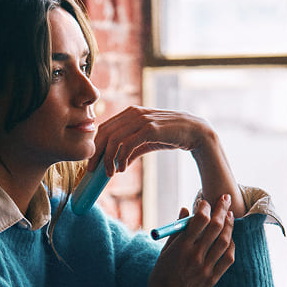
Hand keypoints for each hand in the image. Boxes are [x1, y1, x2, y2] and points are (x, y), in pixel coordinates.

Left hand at [88, 106, 213, 173]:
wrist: (194, 132)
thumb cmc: (170, 135)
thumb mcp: (147, 141)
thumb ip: (132, 149)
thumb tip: (119, 164)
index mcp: (130, 113)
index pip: (104, 128)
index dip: (95, 145)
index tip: (92, 162)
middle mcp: (133, 113)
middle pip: (104, 132)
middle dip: (96, 153)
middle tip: (93, 170)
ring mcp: (142, 119)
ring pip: (114, 139)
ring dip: (108, 159)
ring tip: (110, 173)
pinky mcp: (150, 128)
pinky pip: (127, 144)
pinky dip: (121, 158)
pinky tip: (122, 169)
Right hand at [128, 194, 235, 286]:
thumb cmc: (160, 276)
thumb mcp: (164, 252)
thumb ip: (177, 230)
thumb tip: (185, 209)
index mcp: (180, 248)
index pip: (199, 220)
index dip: (204, 207)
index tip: (205, 201)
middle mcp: (195, 256)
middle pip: (215, 227)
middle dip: (222, 209)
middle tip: (225, 199)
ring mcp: (205, 268)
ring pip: (224, 241)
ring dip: (229, 226)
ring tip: (230, 216)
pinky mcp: (212, 279)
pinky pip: (227, 259)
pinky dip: (231, 246)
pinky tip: (230, 238)